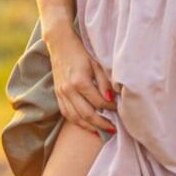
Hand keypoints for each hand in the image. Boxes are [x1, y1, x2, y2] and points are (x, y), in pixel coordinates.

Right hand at [46, 20, 116, 137]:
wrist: (60, 44)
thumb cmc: (81, 52)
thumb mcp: (96, 63)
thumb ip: (104, 81)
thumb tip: (111, 98)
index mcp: (80, 81)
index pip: (98, 102)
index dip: (110, 108)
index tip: (119, 110)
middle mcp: (69, 90)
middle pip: (87, 114)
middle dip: (101, 124)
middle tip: (113, 129)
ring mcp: (61, 93)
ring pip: (75, 117)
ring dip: (89, 127)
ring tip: (101, 131)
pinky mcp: (57, 94)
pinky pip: (66, 114)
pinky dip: (77, 122)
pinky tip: (87, 125)